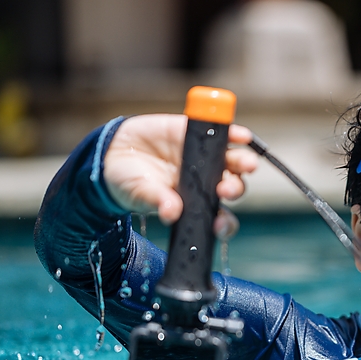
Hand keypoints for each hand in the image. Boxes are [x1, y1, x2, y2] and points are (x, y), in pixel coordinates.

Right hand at [101, 114, 259, 224]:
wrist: (114, 153)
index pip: (220, 217)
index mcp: (197, 203)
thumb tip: (171, 212)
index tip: (219, 226)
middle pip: (232, 187)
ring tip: (246, 164)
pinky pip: (222, 134)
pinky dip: (235, 134)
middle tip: (225, 190)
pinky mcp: (197, 134)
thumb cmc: (132, 182)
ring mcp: (205, 157)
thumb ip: (158, 200)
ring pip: (234, 161)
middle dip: (234, 190)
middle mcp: (207, 182)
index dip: (224, 224)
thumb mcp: (141, 193)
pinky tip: (240, 135)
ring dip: (243, 162)